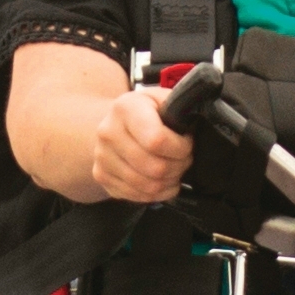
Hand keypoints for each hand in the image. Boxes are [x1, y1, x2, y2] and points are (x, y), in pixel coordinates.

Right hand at [73, 80, 193, 207]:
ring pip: (148, 186)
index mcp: (125, 108)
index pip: (157, 140)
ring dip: (170, 181)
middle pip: (155, 168)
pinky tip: (162, 180)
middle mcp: (108, 133)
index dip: (181, 148)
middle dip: (179, 166)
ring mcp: (102, 157)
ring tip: (175, 169)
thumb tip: (192, 122)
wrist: (113, 122)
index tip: (187, 143)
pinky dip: (157, 193)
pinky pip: (138, 196)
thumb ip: (178, 107)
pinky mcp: (102, 177)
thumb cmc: (146, 111)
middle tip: (184, 158)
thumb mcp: (162, 98)